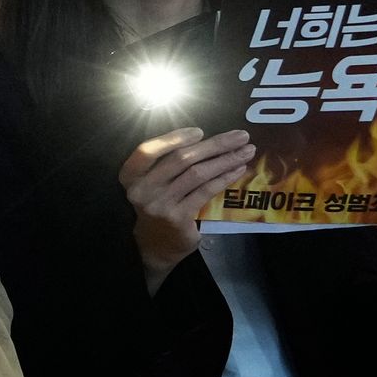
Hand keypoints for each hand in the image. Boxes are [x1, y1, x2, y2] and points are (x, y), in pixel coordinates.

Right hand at [118, 125, 256, 286]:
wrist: (156, 245)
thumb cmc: (158, 205)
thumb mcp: (153, 183)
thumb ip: (168, 163)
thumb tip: (207, 139)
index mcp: (130, 176)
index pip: (147, 151)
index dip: (173, 138)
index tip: (200, 131)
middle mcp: (141, 190)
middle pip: (180, 159)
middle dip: (215, 145)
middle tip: (241, 136)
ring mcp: (159, 205)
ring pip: (197, 174)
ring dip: (226, 160)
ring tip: (246, 151)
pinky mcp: (178, 218)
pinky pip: (205, 191)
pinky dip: (224, 178)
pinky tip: (238, 170)